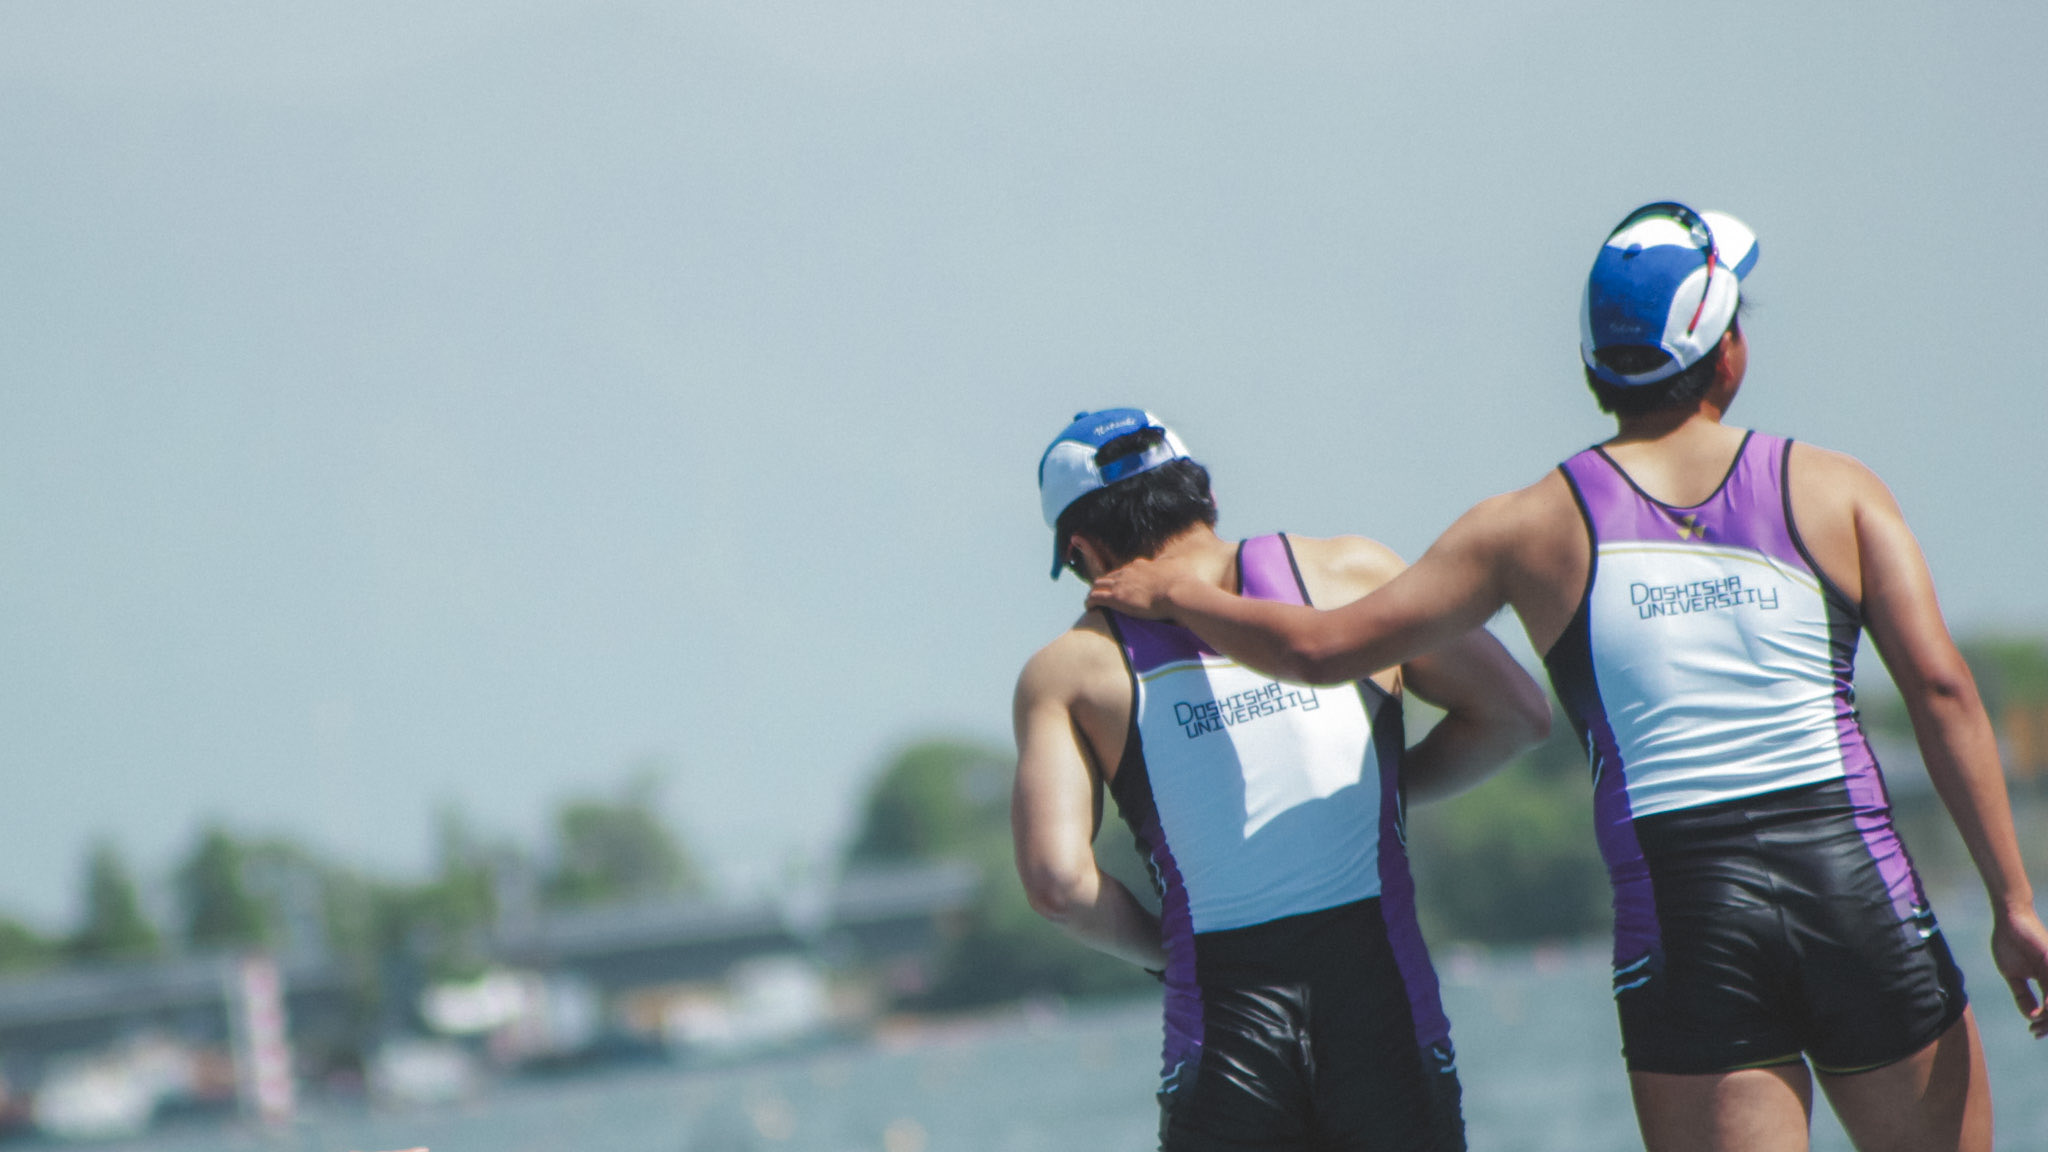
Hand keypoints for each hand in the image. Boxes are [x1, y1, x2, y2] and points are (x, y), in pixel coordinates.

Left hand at [1087, 557, 1185, 618]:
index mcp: (1141, 565)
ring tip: (1093, 602)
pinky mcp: (1116, 597)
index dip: (1120, 579)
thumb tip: (1181, 567)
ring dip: (1095, 593)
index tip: (1119, 586)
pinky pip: (1095, 597)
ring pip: (1098, 585)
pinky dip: (1090, 602)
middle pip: (1108, 576)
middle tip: (1102, 595)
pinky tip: (1089, 608)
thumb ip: (1173, 568)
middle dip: (1104, 585)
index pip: (1125, 570)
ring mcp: (1121, 583)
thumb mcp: (1177, 569)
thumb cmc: (1181, 584)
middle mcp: (1128, 572)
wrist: (1177, 591)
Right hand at [1990, 905, 2047, 1038]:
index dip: (2045, 1023)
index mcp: (2047, 981)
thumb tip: (2031, 1015)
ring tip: (2037, 1026)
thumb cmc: (2009, 943)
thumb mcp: (2013, 975)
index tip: (2033, 1033)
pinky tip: (2044, 1012)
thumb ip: (2022, 994)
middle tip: (2035, 1033)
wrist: (2009, 920)